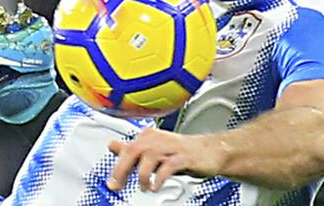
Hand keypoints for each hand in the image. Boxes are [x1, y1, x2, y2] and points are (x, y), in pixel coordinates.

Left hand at [107, 128, 222, 192]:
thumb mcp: (154, 150)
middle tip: (119, 186)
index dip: (117, 167)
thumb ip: (132, 149)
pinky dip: (159, 179)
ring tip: (145, 187)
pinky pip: (168, 167)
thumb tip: (111, 145)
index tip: (113, 183)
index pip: (127, 149)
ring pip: (149, 157)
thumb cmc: (181, 152)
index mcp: (149, 136)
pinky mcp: (184, 157)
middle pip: (134, 151)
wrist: (212, 151)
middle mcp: (158, 138)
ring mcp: (172, 147)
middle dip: (123, 170)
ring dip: (142, 176)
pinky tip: (156, 186)